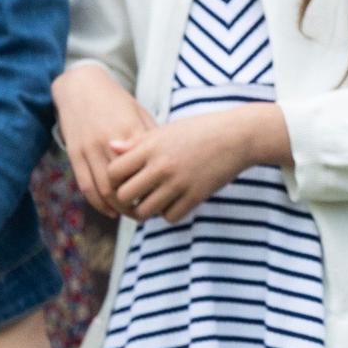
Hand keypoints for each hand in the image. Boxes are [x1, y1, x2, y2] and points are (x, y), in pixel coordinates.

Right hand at [54, 64, 156, 215]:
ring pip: (104, 189)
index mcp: (128, 129)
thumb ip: (150, 136)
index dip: (153, 185)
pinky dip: (98, 203)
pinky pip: (86, 186)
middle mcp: (107, 141)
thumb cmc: (115, 99)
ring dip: (117, 208)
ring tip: (131, 214)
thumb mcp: (138, 112)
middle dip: (136, 203)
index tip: (164, 196)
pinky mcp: (75, 155)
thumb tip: (167, 160)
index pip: (144, 166)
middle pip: (124, 183)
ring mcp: (89, 149)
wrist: (80, 86)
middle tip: (148, 212)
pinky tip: (110, 211)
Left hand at [105, 109, 287, 224]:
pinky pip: (169, 217)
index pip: (113, 172)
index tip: (124, 179)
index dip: (114, 179)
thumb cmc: (199, 130)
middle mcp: (162, 165)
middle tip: (135, 196)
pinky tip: (174, 202)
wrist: (236, 136)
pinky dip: (168, 213)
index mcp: (151, 146)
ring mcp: (178, 182)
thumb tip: (111, 148)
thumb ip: (137, 143)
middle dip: (127, 199)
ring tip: (153, 200)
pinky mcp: (195, 196)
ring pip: (144, 211)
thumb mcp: (167, 130)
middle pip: (124, 196)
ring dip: (146, 209)